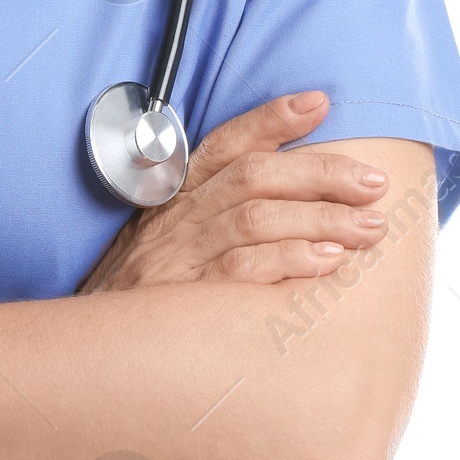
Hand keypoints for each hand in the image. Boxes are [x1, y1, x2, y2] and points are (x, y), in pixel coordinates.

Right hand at [78, 92, 389, 293]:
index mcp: (175, 199)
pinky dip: (287, 260)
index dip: (270, 119)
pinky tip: (326, 262)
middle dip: (319, 171)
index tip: (318, 102)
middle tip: (374, 183)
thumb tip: (290, 205)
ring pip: (254, 217)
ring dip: (319, 217)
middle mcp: (176, 220)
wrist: (85, 357)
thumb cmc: (137, 302)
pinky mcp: (183, 300)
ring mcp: (178, 258)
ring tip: (369, 226)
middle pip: (252, 176)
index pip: (225, 145)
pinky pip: (241, 271)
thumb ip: (211, 219)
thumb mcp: (165, 247)